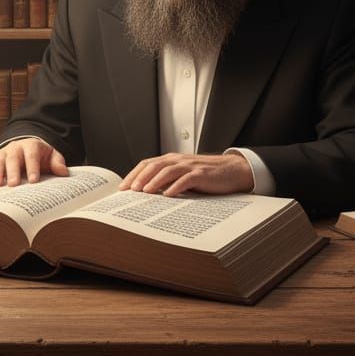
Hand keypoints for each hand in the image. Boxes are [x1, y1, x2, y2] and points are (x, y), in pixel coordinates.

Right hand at [0, 138, 68, 186]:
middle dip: (13, 171)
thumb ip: (57, 163)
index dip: (33, 167)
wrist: (27, 148)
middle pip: (13, 157)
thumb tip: (63, 172)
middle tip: (13, 184)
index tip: (34, 181)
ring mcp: (3, 153)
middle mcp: (15, 147)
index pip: (32, 155)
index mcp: (31, 145)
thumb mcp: (51, 156)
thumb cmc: (41, 156)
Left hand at [118, 153, 253, 196]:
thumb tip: (147, 195)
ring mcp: (190, 166)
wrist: (231, 171)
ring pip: (167, 170)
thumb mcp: (183, 176)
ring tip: (145, 192)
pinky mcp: (201, 174)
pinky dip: (176, 187)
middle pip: (154, 166)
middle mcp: (178, 160)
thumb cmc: (206, 176)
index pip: (147, 164)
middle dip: (140, 177)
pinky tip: (168, 195)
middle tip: (130, 191)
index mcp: (172, 160)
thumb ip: (167, 181)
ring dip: (155, 181)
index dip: (134, 174)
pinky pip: (186, 179)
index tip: (123, 188)